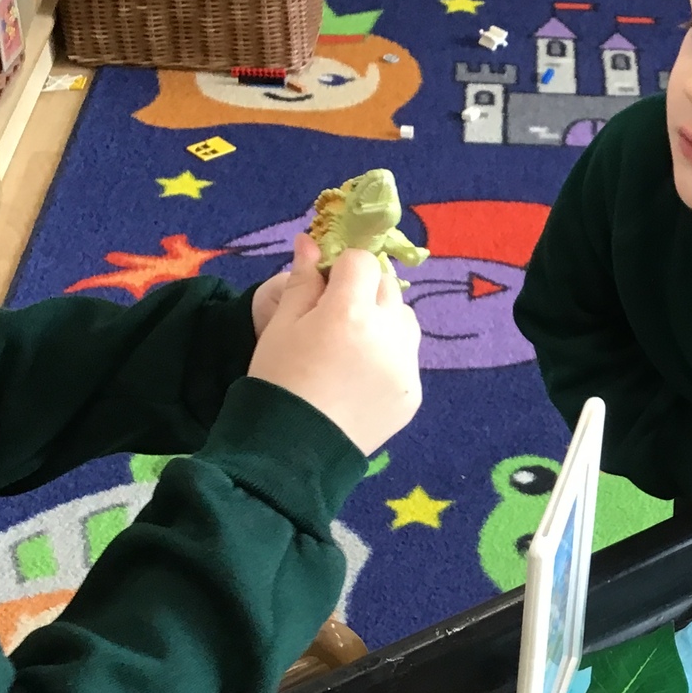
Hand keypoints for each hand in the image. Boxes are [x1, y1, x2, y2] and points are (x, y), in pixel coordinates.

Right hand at [247, 234, 421, 455]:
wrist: (292, 451)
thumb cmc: (278, 380)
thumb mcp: (281, 325)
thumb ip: (302, 281)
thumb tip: (311, 241)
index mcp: (349, 312)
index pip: (361, 262)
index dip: (341, 268)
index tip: (325, 285)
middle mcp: (388, 335)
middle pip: (388, 287)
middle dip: (364, 291)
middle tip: (336, 315)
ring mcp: (405, 366)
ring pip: (405, 320)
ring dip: (384, 320)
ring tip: (352, 344)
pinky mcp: (413, 394)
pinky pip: (408, 358)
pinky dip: (390, 357)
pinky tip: (361, 376)